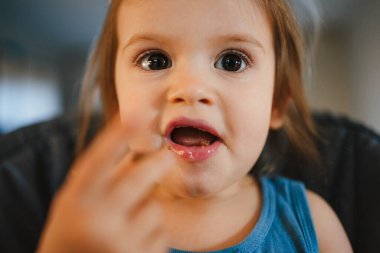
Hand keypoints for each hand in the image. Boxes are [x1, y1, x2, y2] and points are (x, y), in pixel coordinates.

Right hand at [37, 116, 173, 252]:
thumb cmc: (75, 228)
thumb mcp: (76, 202)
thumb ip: (101, 178)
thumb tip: (142, 147)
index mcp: (75, 200)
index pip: (99, 159)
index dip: (119, 134)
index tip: (141, 113)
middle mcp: (96, 220)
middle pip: (140, 177)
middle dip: (160, 162)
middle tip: (169, 156)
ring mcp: (119, 242)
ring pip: (155, 208)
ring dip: (149, 209)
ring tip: (129, 222)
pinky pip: (161, 234)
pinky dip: (153, 233)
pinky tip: (134, 242)